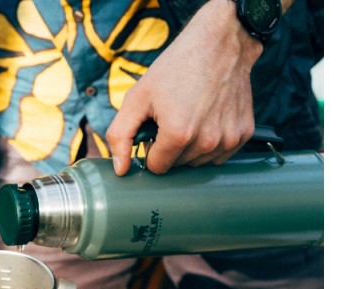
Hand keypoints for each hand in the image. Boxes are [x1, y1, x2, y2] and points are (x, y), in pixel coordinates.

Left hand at [106, 0, 264, 174]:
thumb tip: (120, 170)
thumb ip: (120, 135)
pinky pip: (219, 156)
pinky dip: (210, 144)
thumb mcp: (137, 97)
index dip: (151, 149)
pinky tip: (208, 119)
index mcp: (178, 133)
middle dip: (170, 148)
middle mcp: (206, 141)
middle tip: (173, 117)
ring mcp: (228, 139)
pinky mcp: (243, 134)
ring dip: (190, 147)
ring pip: (198, 163)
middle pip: (178, 165)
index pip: (157, 167)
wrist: (220, 43)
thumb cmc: (176, 68)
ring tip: (191, 116)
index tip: (155, 129)